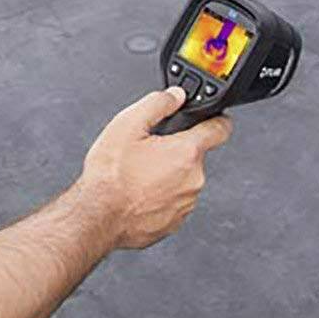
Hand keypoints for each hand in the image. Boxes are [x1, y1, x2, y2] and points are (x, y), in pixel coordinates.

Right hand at [78, 87, 232, 249]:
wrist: (98, 217)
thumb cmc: (110, 177)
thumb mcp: (127, 125)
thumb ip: (157, 103)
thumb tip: (175, 96)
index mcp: (186, 152)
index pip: (220, 129)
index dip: (216, 119)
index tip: (214, 119)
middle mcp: (193, 179)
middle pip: (193, 155)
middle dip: (175, 151)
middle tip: (148, 152)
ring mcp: (186, 203)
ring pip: (183, 180)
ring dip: (168, 175)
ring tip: (138, 175)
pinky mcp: (175, 221)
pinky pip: (174, 201)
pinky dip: (160, 196)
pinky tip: (138, 193)